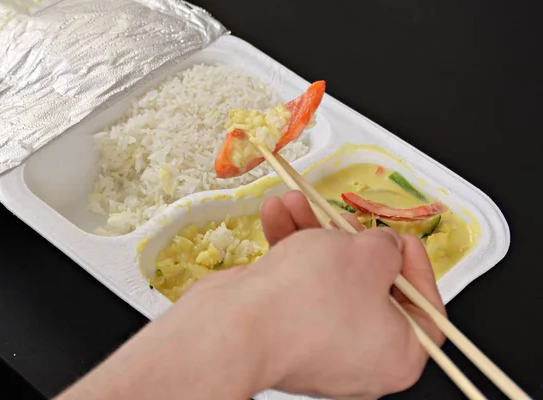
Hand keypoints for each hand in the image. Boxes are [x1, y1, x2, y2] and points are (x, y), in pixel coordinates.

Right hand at [185, 191, 445, 398]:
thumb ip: (387, 246)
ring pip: (326, 278)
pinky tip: (276, 215)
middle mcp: (359, 355)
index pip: (424, 312)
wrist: (235, 326)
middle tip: (344, 217)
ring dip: (311, 233)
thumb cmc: (310, 299)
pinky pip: (296, 285)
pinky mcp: (283, 328)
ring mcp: (317, 342)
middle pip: (368, 286)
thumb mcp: (368, 255)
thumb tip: (383, 247)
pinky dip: (289, 250)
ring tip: (296, 202)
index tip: (401, 240)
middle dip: (350, 239)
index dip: (417, 269)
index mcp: (396, 354)